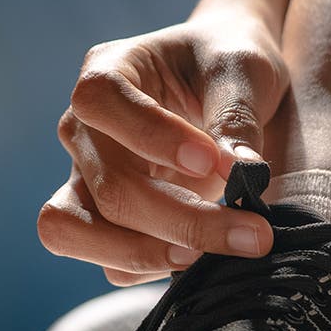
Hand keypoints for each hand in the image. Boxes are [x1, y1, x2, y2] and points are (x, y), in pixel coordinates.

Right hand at [38, 11, 287, 284]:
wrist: (226, 84)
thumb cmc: (228, 63)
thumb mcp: (243, 69)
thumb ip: (237, 116)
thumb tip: (240, 176)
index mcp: (106, 71)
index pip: (101, 101)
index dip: (151, 136)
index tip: (214, 161)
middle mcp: (82, 128)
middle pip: (107, 185)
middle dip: (182, 219)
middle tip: (254, 233)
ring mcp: (84, 178)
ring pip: (76, 231)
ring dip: (147, 253)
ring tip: (210, 258)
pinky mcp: (101, 220)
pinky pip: (107, 261)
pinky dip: (150, 268)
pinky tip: (201, 258)